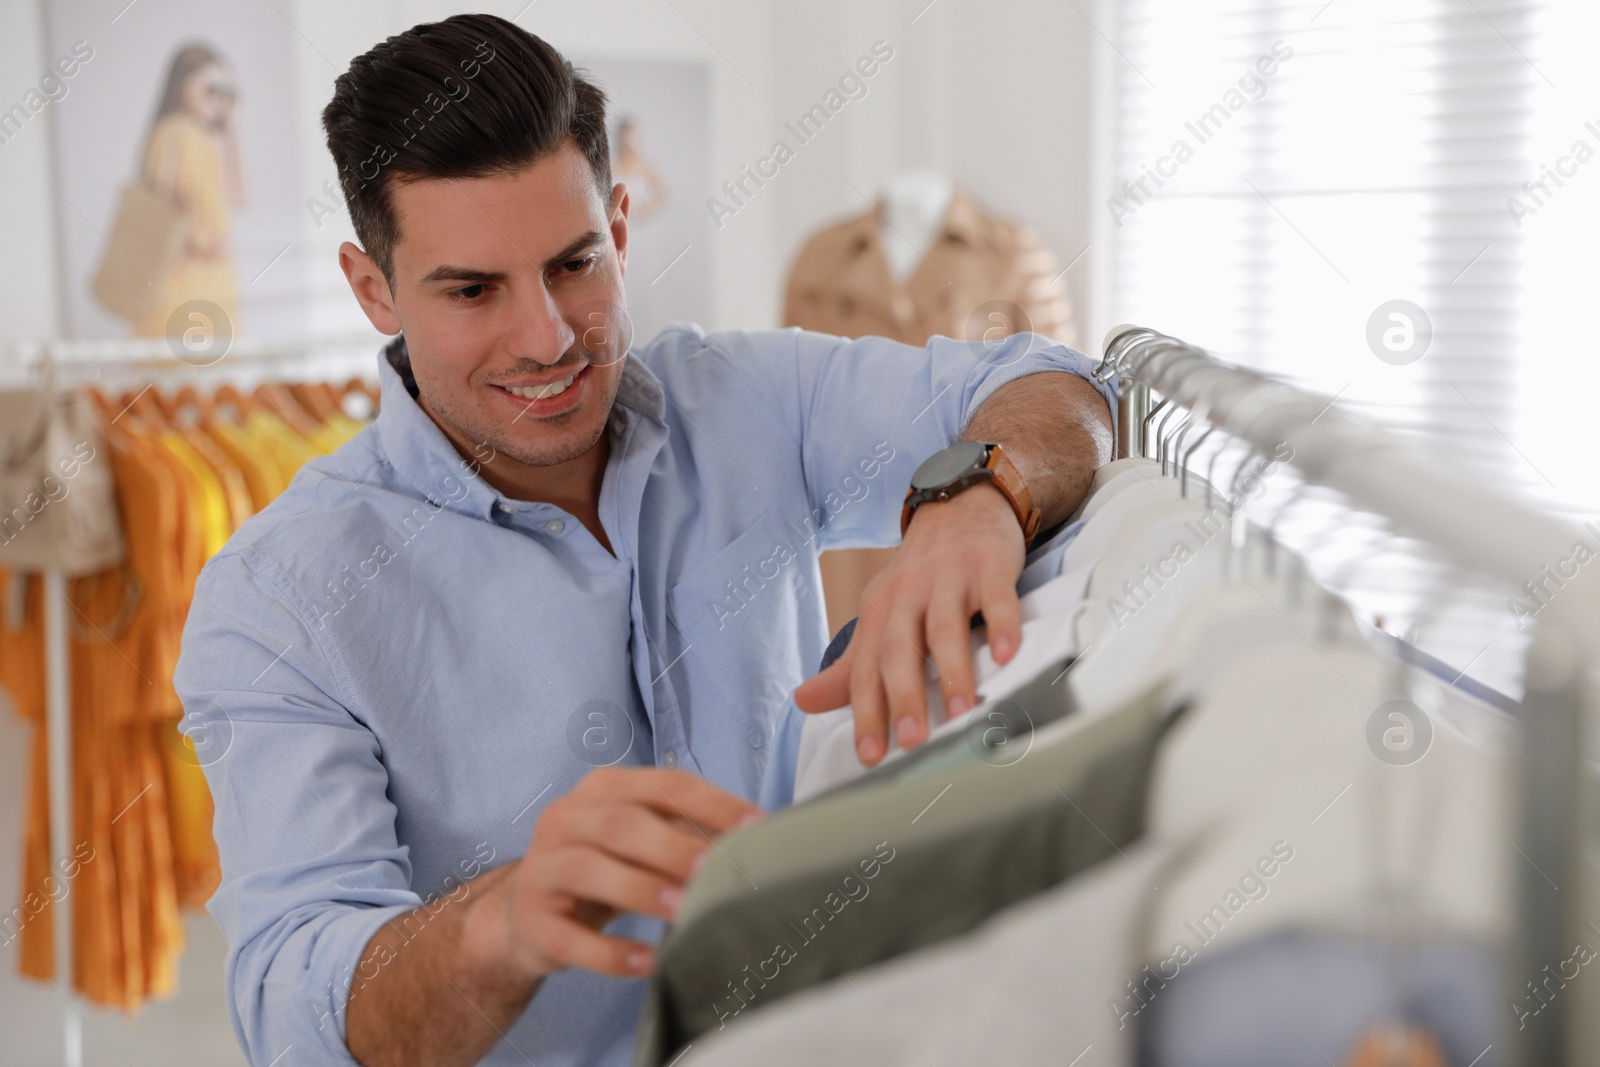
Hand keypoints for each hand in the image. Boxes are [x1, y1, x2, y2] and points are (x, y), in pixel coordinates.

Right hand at [462, 767, 760, 981]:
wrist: (528, 909)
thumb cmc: (603, 864)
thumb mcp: (639, 837)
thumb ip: (687, 832)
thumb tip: (756, 843)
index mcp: (604, 789)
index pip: (664, 785)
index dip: (712, 804)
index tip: (755, 827)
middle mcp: (567, 819)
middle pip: (622, 824)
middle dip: (676, 847)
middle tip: (719, 870)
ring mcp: (543, 868)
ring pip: (589, 870)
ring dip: (642, 890)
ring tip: (684, 911)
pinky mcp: (533, 921)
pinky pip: (571, 937)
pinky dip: (610, 952)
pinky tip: (648, 962)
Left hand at [793, 481, 1025, 764]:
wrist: (959, 508)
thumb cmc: (921, 576)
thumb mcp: (881, 615)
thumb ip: (851, 665)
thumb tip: (804, 701)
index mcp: (879, 611)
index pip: (866, 669)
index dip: (866, 713)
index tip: (870, 755)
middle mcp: (908, 593)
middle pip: (900, 649)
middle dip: (904, 697)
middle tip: (912, 741)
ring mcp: (949, 578)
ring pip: (946, 626)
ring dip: (953, 671)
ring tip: (962, 713)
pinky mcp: (988, 566)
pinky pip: (996, 597)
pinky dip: (1002, 625)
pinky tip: (1006, 656)